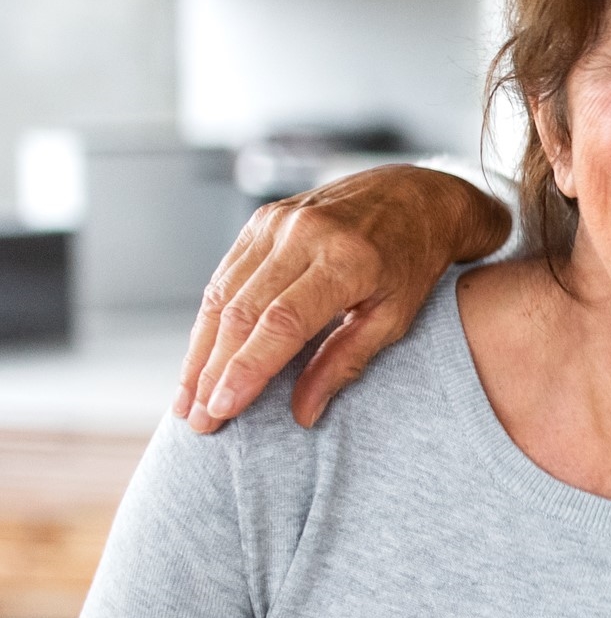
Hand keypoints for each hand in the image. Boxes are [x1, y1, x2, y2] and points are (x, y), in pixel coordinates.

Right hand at [176, 165, 511, 432]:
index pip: (281, 323)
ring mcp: (277, 223)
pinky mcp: (261, 220)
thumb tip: (302, 414)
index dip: (247, 369)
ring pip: (222, 294)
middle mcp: (304, 235)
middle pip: (242, 312)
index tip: (223, 409)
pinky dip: (209, 320)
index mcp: (345, 261)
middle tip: (199, 420)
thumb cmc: (411, 264)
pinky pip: (225, 276)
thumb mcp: (395, 318)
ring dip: (201, 351)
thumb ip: (346, 363)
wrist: (415, 197)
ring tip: (188, 400)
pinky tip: (201, 357)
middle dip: (214, 371)